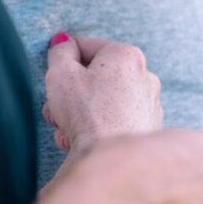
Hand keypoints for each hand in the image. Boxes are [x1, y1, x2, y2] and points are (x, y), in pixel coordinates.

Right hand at [43, 34, 161, 154]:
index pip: (87, 46)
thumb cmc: (86, 113)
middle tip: (55, 110)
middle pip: (97, 77)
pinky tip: (82, 142)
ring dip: (81, 113)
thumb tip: (63, 42)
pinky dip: (99, 127)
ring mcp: (150, 104)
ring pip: (105, 101)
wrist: (113, 161)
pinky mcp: (148, 129)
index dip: (64, 60)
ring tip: (65, 131)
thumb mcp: (60, 74)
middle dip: (71, 93)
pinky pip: (116, 120)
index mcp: (126, 54)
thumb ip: (59, 52)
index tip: (52, 76)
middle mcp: (145, 75)